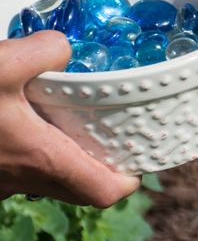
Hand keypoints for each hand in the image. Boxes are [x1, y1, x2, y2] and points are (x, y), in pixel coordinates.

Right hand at [0, 32, 140, 204]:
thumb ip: (44, 51)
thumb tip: (64, 47)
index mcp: (39, 160)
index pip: (105, 192)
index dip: (129, 178)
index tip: (138, 153)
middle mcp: (20, 180)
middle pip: (79, 189)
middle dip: (100, 165)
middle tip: (113, 132)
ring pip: (46, 180)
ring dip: (64, 156)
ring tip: (75, 119)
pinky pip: (16, 169)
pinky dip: (32, 149)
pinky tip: (26, 115)